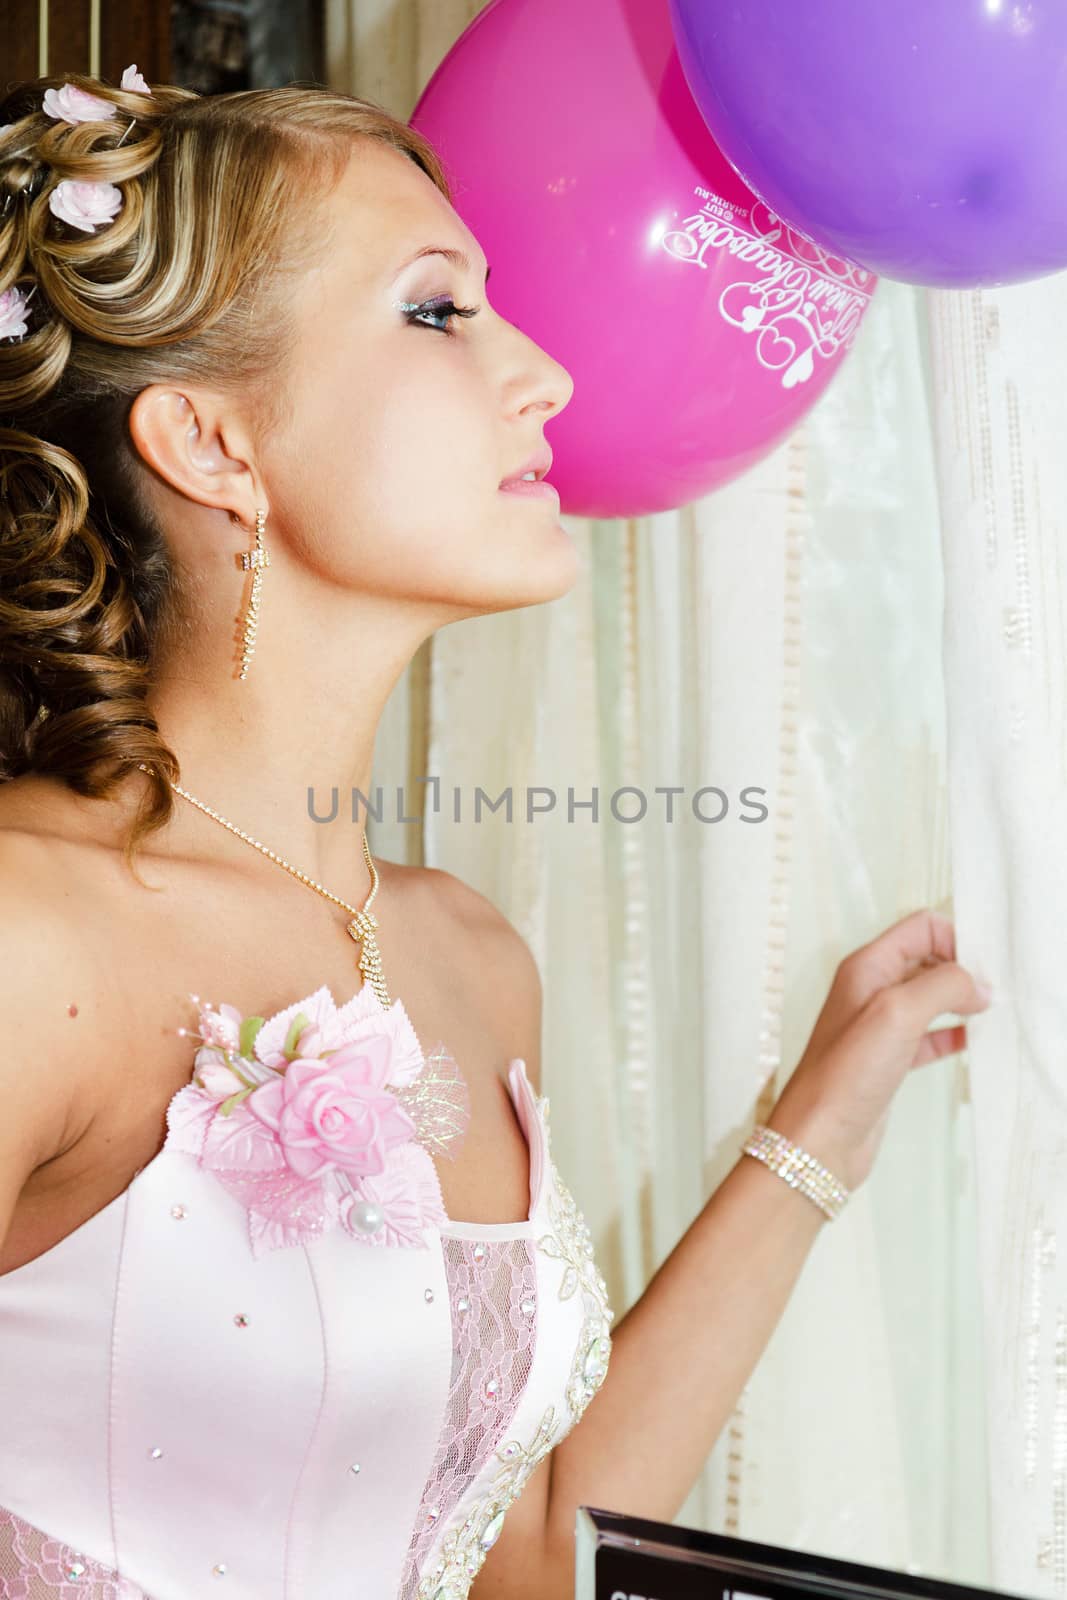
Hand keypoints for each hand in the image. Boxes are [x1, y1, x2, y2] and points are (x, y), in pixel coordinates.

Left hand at [764, 909, 991, 1193]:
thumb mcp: (898, 1013)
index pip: (920, 928)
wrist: (820, 1138)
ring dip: (960, 1000)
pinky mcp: (888, 1059)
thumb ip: (942, 986)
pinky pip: (927, 1035)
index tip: (981, 967)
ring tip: (987, 1012)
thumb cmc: (843, 1075)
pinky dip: (951, 1034)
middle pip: (926, 958)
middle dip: (961, 969)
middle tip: (988, 991)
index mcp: (867, 966)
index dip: (954, 939)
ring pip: (929, 998)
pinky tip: (969, 1041)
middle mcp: (870, 990)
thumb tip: (976, 983)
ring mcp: (878, 1025)